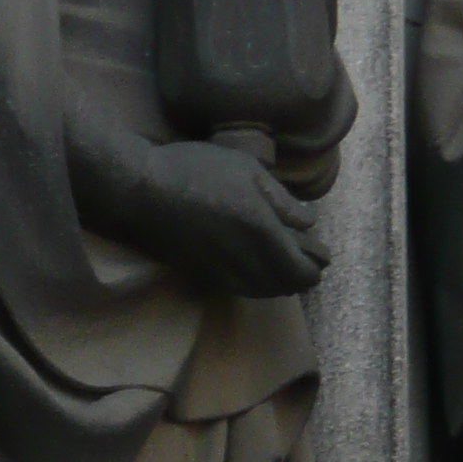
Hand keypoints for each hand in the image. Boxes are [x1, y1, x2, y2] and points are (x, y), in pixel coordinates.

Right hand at [103, 136, 332, 297]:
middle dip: (301, 277)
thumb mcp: (248, 171)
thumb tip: (308, 223)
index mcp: (262, 233)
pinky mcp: (202, 276)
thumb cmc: (194, 169)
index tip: (322, 255)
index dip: (316, 266)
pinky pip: (240, 290)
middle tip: (308, 263)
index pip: (301, 269)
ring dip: (279, 283)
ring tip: (284, 267)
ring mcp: (221, 273)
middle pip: (285, 286)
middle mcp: (246, 261)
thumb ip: (283, 201)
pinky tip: (255, 271)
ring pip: (262, 292)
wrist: (140, 190)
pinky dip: (257, 285)